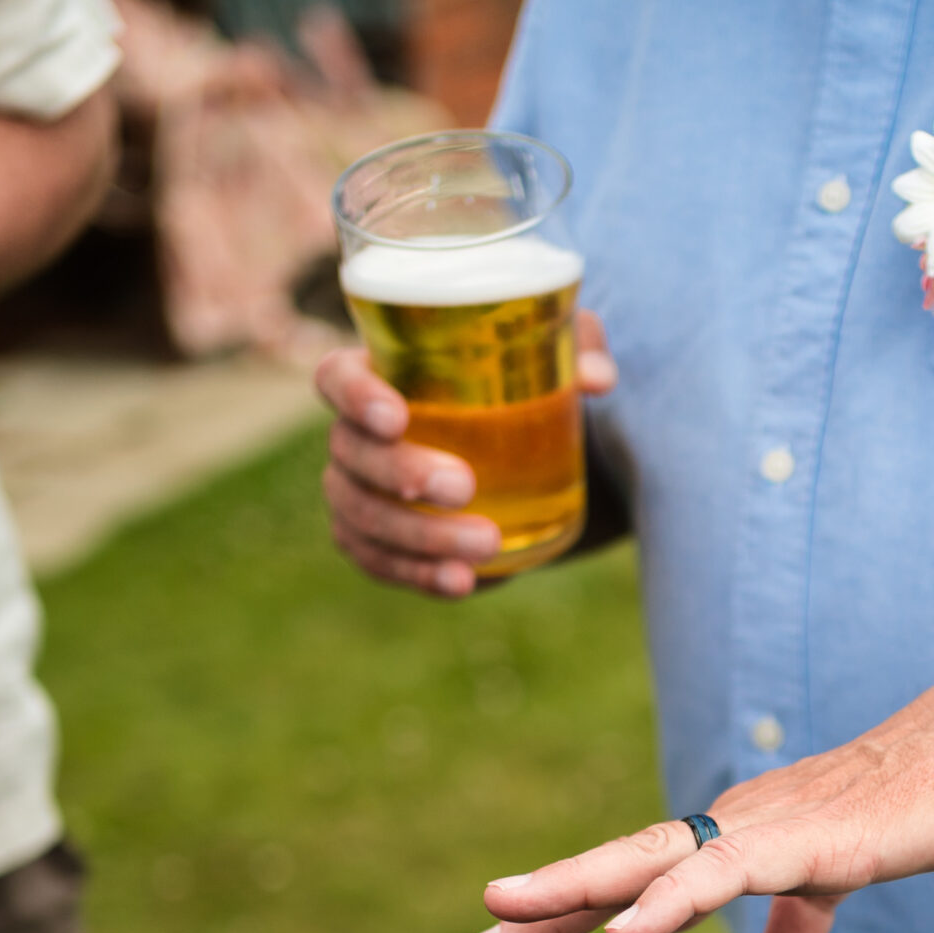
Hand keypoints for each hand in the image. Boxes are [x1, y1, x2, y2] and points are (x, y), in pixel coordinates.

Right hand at [317, 309, 615, 599]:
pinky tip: (461, 583)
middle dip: (402, 474)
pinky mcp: (376, 542)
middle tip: (463, 487)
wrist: (515, 457)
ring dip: (419, 536)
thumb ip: (575, 349)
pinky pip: (379, 563)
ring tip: (485, 544)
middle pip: (351, 454)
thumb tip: (597, 378)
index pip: (336, 377)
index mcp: (378, 374)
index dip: (354, 396)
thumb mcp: (552, 358)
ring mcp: (356, 492)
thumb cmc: (517, 387)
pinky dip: (418, 575)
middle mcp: (353, 434)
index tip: (395, 418)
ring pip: (362, 516)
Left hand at [465, 650, 933, 932]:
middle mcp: (734, 827)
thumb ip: (802, 918)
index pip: (647, 893)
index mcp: (739, 840)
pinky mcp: (807, 842)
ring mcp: (766, 830)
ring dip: (572, 889)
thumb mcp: (846, 876)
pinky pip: (719, 874)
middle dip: (543, 911)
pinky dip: (664, 903)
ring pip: (650, 862)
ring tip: (502, 913)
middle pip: (620, 870)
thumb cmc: (931, 802)